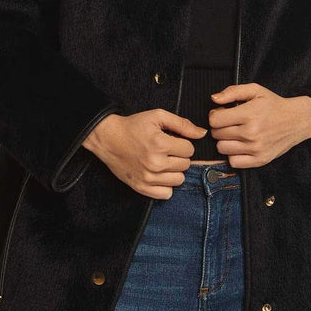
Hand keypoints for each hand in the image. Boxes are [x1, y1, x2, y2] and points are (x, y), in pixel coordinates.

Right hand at [82, 110, 207, 198]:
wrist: (108, 138)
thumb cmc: (134, 125)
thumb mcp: (157, 116)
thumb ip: (182, 124)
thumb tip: (202, 134)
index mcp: (160, 144)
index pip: (190, 150)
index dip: (182, 143)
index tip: (171, 140)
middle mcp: (155, 163)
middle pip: (185, 165)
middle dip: (179, 156)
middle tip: (166, 150)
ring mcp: (148, 178)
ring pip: (179, 180)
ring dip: (174, 171)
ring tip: (163, 162)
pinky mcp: (141, 187)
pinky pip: (166, 194)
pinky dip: (166, 185)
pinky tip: (159, 175)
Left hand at [208, 84, 310, 167]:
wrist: (297, 121)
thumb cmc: (273, 104)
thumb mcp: (255, 90)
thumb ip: (232, 91)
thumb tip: (214, 99)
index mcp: (249, 114)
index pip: (214, 120)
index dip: (215, 115)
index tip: (223, 113)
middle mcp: (251, 133)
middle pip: (216, 134)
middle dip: (219, 127)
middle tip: (231, 123)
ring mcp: (255, 148)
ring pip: (222, 149)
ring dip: (225, 141)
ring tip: (235, 134)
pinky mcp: (260, 160)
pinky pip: (233, 162)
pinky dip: (233, 155)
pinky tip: (240, 146)